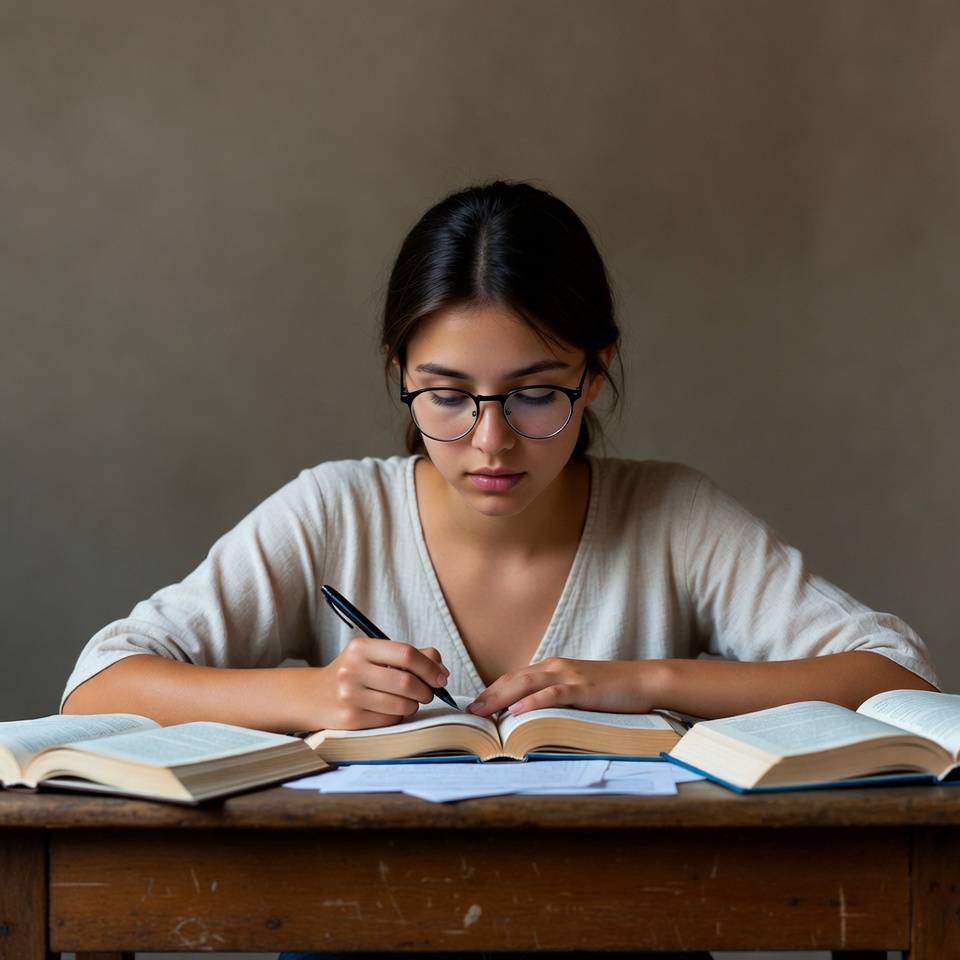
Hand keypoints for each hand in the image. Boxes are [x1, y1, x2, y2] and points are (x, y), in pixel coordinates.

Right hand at [313, 638, 449, 729]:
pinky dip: (398, 717)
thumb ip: (409, 657)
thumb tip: (442, 670)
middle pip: (407, 682)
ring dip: (414, 705)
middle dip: (426, 690)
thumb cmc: (353, 674)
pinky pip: (390, 720)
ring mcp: (350, 696)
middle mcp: (352, 670)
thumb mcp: (374, 656)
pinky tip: (389, 710)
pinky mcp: (351, 720)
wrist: (315, 697)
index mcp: (360, 648)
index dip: (430, 667)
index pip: (406, 654)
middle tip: (428, 693)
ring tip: (408, 701)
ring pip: (402, 704)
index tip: (441, 677)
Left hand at [466, 657, 653, 717]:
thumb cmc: (610, 691)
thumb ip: (553, 699)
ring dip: (501, 697)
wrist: (643, 681)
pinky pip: (553, 694)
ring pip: (527, 683)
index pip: (513, 679)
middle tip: (468, 712)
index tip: (473, 707)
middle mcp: (555, 668)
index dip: (491, 691)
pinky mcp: (583, 688)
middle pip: (513, 679)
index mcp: (552, 668)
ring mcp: (569, 676)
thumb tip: (528, 717)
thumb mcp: (576, 692)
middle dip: (488, 695)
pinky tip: (517, 710)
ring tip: (482, 712)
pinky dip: (532, 701)